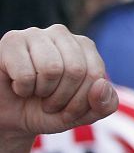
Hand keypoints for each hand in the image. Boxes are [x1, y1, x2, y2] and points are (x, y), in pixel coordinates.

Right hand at [0, 25, 117, 140]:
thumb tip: (101, 85)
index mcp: (84, 45)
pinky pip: (25, 73)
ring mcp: (36, 34)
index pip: (96, 75)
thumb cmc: (48, 110)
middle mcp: (62, 33)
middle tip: (48, 102)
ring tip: (35, 91)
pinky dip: (22, 89)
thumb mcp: (82, 114)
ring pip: (52, 69)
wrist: (10, 118)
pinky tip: (17, 85)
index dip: (81, 102)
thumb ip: (105, 105)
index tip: (68, 108)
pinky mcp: (12, 41)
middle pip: (76, 70)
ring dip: (42, 92)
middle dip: (62, 99)